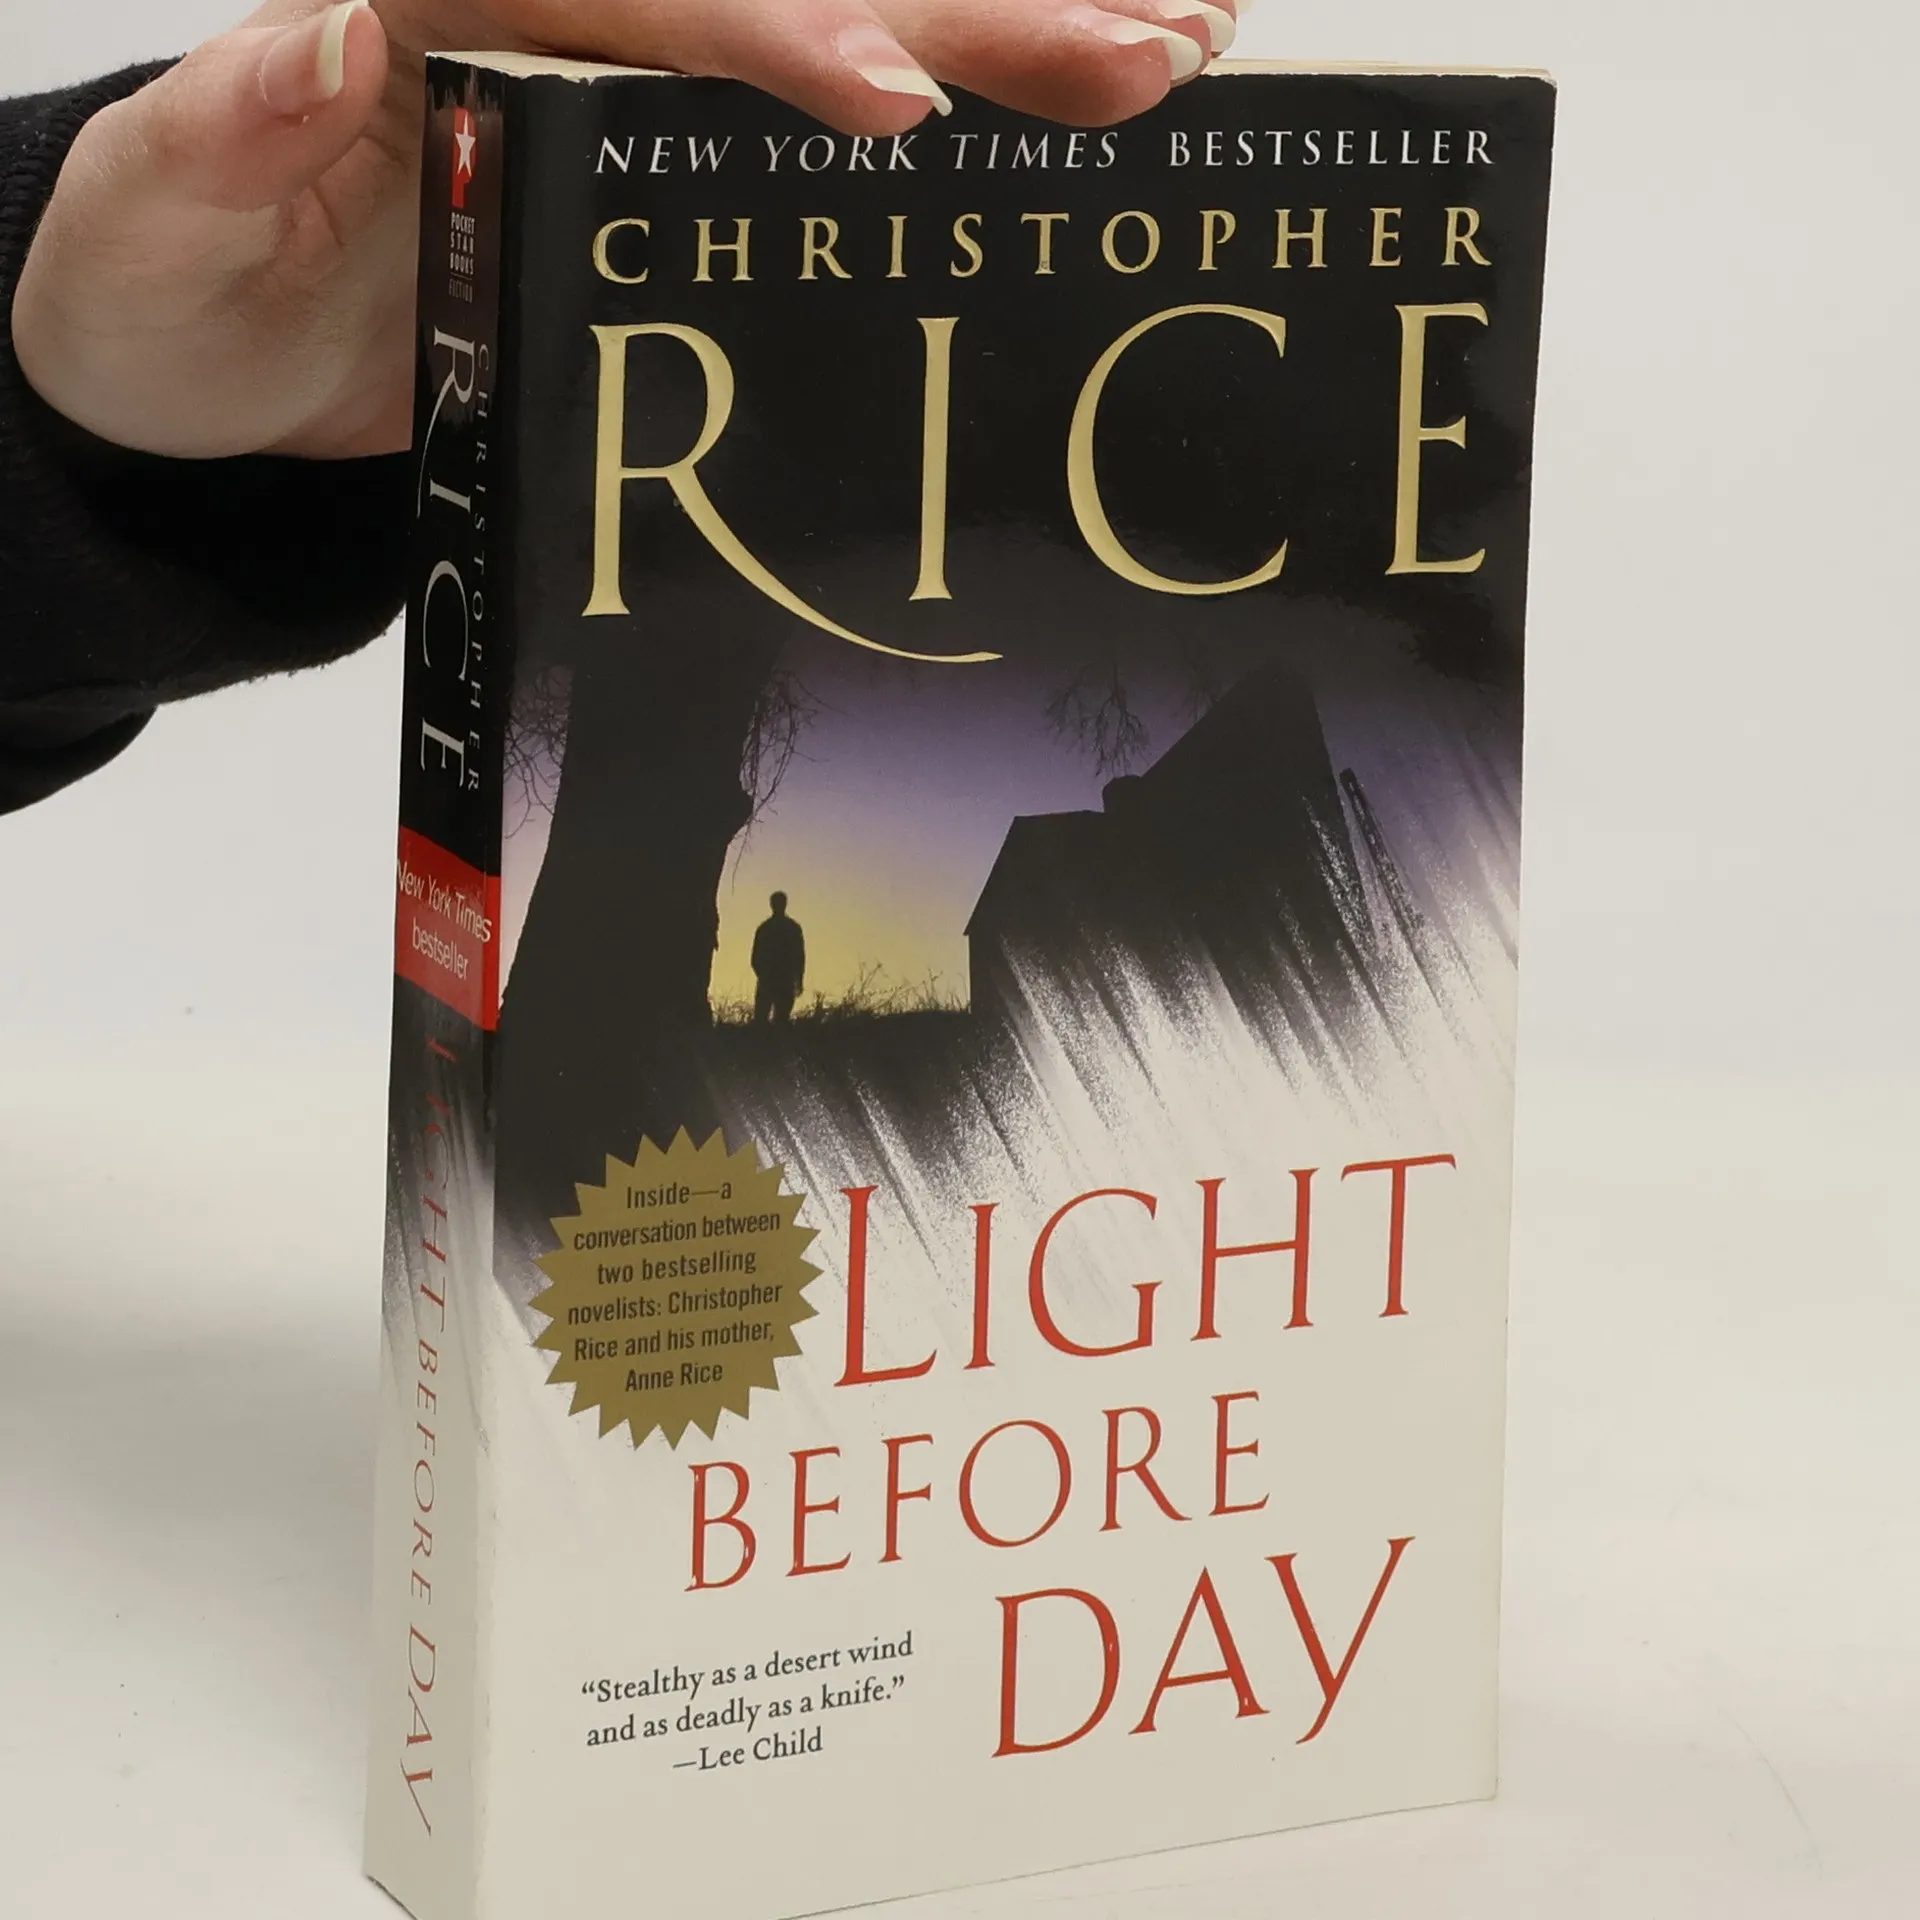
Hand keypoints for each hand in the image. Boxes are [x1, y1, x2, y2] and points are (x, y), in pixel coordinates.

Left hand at [10, 0, 1236, 461]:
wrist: (192, 354)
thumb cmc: (170, 291)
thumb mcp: (157, 220)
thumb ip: (228, 130)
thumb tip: (341, 31)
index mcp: (443, 9)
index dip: (775, 34)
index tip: (895, 96)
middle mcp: (558, 20)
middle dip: (968, 14)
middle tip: (1142, 45)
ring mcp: (621, 84)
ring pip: (841, 23)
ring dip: (1006, 31)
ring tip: (1178, 40)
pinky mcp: (659, 158)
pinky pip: (817, 115)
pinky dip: (948, 101)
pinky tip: (1065, 108)